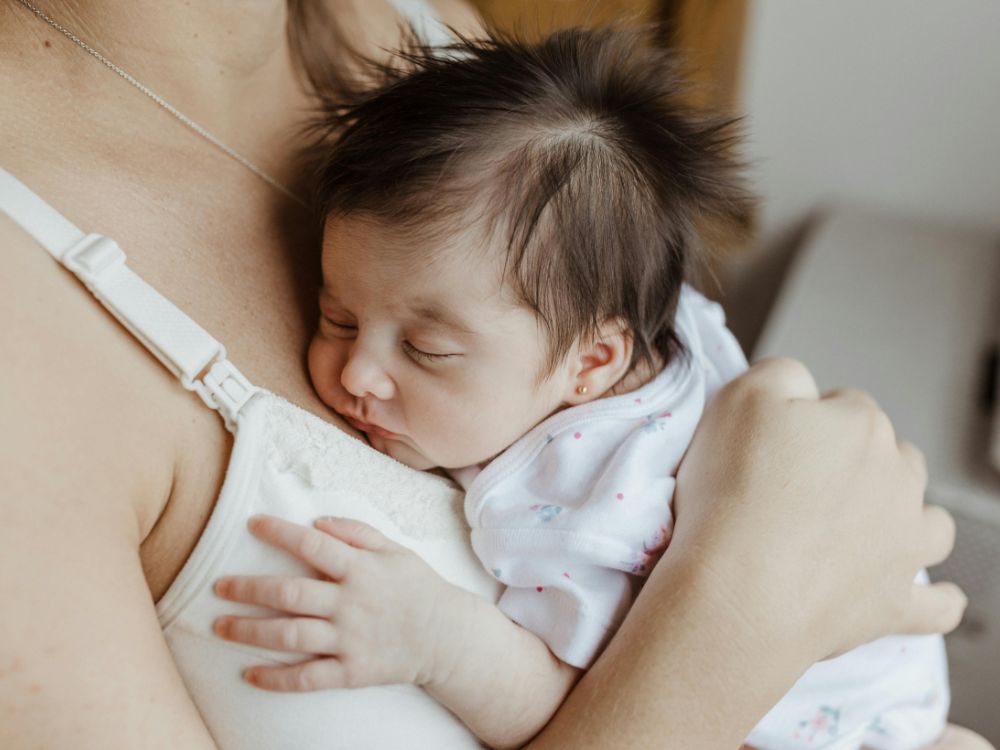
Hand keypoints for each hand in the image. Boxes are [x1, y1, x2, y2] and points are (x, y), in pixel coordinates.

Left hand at [213, 515, 460, 691]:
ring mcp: (349, 640)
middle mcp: (350, 603)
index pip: (312, 545)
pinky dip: (276, 679)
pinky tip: (249, 675)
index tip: (251, 523)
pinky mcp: (351, 671)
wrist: (447, 636)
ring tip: (220, 627)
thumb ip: (357, 532)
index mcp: (360, 569)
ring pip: (290, 635)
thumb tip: (318, 521)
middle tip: (219, 586)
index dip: (279, 532)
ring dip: (250, 631)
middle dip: (249, 588)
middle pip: (289, 593)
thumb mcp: (394, 550)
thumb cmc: (418, 587)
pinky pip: (307, 677)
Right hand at [671, 357, 966, 663]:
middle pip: (888, 455)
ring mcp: (904, 545)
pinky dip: (934, 598)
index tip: (769, 447)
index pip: (841, 405)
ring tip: (854, 528)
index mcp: (861, 426)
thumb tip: (801, 385)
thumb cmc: (731, 496)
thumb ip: (781, 373)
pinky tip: (921, 592)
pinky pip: (938, 604)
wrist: (736, 592)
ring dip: (900, 516)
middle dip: (853, 464)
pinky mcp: (897, 604)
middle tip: (795, 486)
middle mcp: (898, 479)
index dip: (802, 423)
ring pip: (926, 518)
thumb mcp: (737, 397)